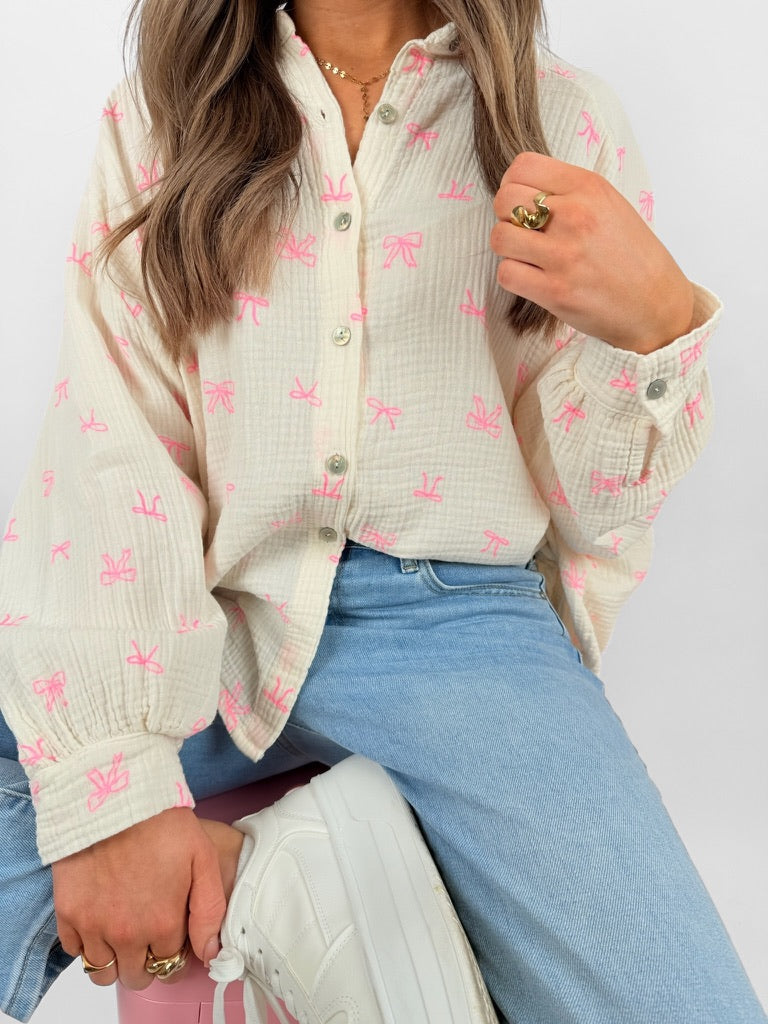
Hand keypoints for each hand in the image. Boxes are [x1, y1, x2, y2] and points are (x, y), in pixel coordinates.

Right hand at [52, 807, 225, 989]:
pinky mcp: (68, 915)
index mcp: (163, 924)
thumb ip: (210, 910)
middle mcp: (127, 934)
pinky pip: (76, 953)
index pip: (171, 966)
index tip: (173, 935)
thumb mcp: (202, 858)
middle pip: (137, 976)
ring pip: (104, 973)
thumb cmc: (162, 823)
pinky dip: (88, 945)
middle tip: (150, 935)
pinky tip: (101, 921)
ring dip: (117, 960)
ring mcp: (94, 927)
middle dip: (147, 962)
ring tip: (124, 934)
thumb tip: (210, 952)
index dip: (175, 952)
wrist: (116, 798)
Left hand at [490, 152, 694, 353]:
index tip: (523, 202)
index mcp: (589, 187)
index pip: (522, 166)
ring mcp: (564, 254)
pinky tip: (533, 279)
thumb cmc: (632, 256)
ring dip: (508, 249)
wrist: (657, 303)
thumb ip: (568, 192)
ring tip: (529, 257)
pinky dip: (514, 277)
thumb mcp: (610, 205)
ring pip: (500, 238)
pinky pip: (506, 274)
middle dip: (506, 217)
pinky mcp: (555, 290)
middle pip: (504, 200)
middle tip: (524, 233)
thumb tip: (524, 190)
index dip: (513, 185)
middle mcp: (576, 215)